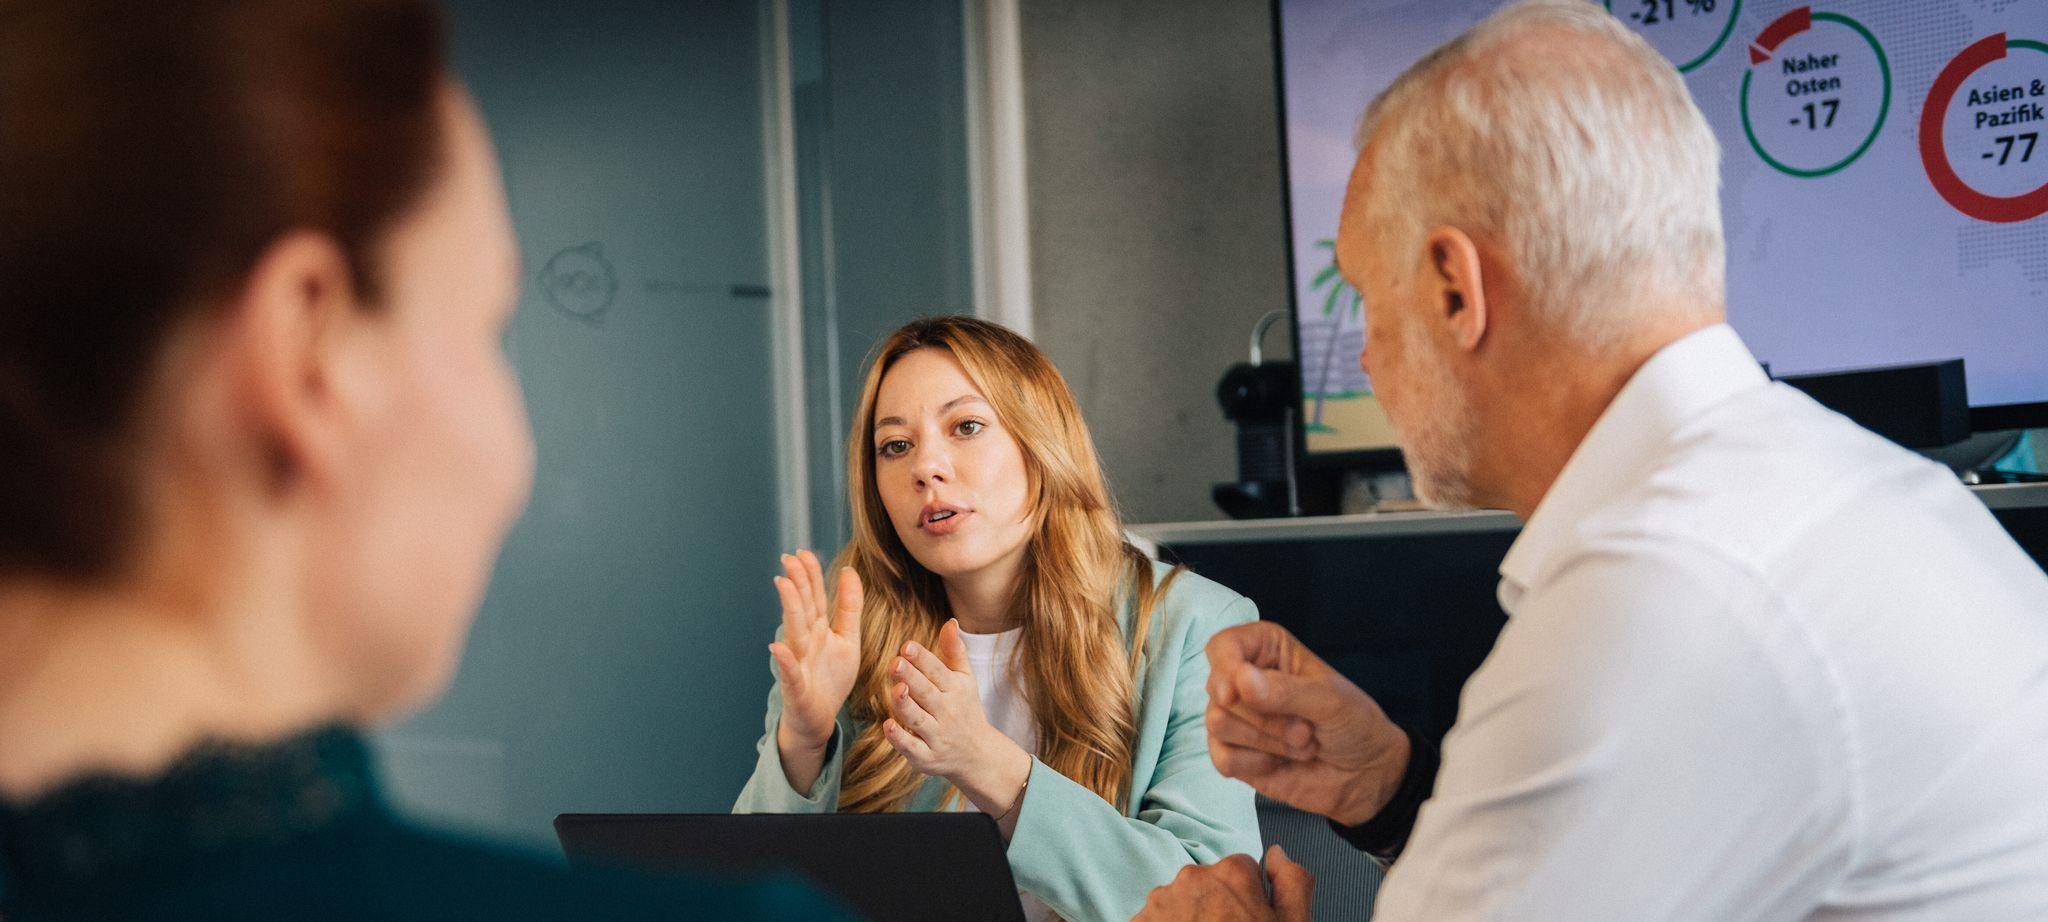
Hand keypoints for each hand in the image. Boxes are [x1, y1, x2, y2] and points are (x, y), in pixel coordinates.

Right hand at [769, 551, 862, 754]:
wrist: (818, 719)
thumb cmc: (830, 678)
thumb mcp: (848, 639)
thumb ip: (849, 607)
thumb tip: (849, 570)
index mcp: (818, 629)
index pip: (814, 597)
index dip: (810, 575)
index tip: (804, 552)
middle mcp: (805, 642)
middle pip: (802, 608)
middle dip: (797, 583)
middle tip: (789, 558)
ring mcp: (798, 663)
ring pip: (793, 632)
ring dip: (789, 608)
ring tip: (784, 585)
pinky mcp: (796, 688)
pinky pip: (790, 672)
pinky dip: (785, 660)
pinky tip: (777, 646)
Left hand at [881, 618, 1028, 813]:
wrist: (977, 754)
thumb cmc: (965, 709)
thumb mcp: (965, 679)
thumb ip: (955, 651)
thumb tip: (951, 621)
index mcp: (955, 689)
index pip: (937, 671)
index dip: (922, 658)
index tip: (907, 645)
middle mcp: (947, 712)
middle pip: (927, 693)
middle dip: (912, 677)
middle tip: (895, 662)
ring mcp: (937, 736)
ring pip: (918, 719)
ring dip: (906, 705)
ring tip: (895, 689)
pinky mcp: (926, 757)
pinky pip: (912, 748)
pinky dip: (900, 739)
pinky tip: (887, 725)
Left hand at [1135, 845, 1312, 921]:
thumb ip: (1291, 881)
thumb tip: (1278, 854)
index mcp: (1232, 874)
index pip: (1242, 870)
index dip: (1248, 897)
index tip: (1247, 919)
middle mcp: (1194, 878)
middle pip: (1209, 884)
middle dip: (1218, 905)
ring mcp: (1163, 900)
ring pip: (1182, 900)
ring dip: (1191, 917)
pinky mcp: (1141, 921)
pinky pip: (1157, 918)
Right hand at [1204, 621, 1409, 825]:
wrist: (1366, 774)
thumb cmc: (1354, 724)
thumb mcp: (1329, 700)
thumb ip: (1285, 691)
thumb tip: (1240, 680)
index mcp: (1267, 651)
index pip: (1224, 646)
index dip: (1224, 666)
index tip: (1233, 692)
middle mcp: (1245, 681)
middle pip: (1219, 691)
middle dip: (1267, 718)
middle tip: (1305, 728)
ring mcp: (1237, 719)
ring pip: (1218, 723)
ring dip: (1268, 741)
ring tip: (1301, 744)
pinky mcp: (1234, 754)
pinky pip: (1221, 758)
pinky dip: (1255, 764)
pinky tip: (1278, 763)